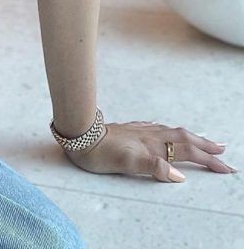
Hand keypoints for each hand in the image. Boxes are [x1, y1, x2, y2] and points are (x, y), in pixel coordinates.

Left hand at [62, 120, 236, 181]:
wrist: (79, 135)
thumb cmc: (100, 152)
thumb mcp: (127, 164)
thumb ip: (153, 168)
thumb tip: (179, 175)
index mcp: (153, 145)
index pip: (186, 152)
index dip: (207, 160)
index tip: (225, 167)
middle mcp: (150, 135)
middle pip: (184, 139)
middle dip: (205, 146)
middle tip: (224, 152)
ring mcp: (141, 131)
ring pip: (172, 132)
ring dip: (191, 137)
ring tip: (204, 141)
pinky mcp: (131, 129)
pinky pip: (158, 128)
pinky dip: (170, 132)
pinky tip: (167, 132)